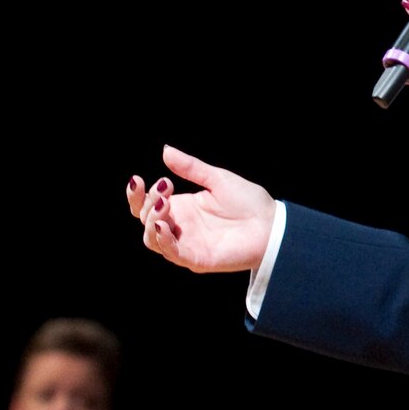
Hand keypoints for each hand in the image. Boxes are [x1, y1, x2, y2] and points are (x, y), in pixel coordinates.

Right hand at [126, 145, 276, 273]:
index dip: (136, 195)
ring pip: (152, 239)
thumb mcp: (216, 179)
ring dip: (151, 221)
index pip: (146, 205)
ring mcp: (186, 244)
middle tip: (164, 189)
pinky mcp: (196, 259)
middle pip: (145, 221)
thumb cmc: (248, 202)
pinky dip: (163, 240)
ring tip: (163, 204)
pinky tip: (163, 224)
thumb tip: (165, 150)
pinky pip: (172, 253)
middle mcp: (180, 227)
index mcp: (181, 208)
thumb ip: (190, 168)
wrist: (272, 224)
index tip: (137, 179)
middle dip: (146, 204)